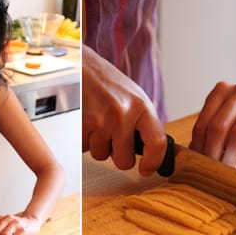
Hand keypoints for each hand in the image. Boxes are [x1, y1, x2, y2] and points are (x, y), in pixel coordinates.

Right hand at [82, 46, 166, 175]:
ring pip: (101, 155)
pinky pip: (84, 149)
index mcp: (141, 106)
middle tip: (112, 134)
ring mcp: (101, 120)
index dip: (154, 162)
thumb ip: (143, 122)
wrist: (78, 65)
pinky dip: (83, 139)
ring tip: (96, 121)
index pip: (157, 142)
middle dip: (117, 153)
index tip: (146, 169)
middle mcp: (123, 113)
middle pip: (124, 161)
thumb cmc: (105, 81)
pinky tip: (85, 121)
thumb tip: (152, 151)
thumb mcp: (132, 96)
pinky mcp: (81, 125)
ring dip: (98, 144)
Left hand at [190, 80, 235, 171]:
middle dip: (213, 154)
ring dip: (230, 159)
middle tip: (211, 172)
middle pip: (219, 127)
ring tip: (226, 174)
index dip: (199, 147)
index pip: (204, 123)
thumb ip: (212, 131)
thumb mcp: (228, 115)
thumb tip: (196, 157)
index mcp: (222, 90)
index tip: (197, 165)